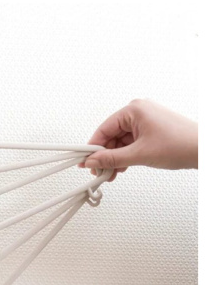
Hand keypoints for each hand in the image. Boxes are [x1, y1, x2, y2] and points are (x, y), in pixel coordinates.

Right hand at [79, 99, 197, 180]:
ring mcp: (144, 122)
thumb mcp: (139, 154)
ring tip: (111, 174)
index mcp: (134, 110)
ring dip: (114, 159)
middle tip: (99, 172)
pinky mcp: (149, 131)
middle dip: (104, 156)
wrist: (204, 150)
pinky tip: (121, 168)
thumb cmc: (180, 144)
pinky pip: (129, 144)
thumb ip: (112, 159)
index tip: (85, 162)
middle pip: (111, 136)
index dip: (93, 148)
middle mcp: (137, 112)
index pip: (104, 129)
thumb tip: (92, 161)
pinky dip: (124, 156)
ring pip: (120, 142)